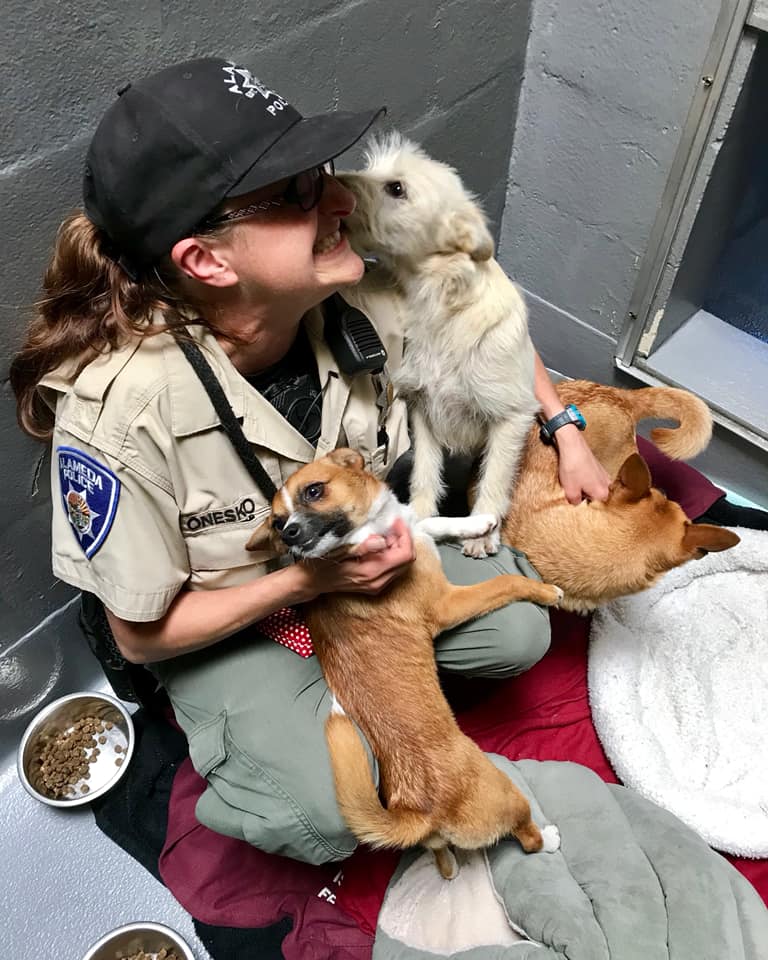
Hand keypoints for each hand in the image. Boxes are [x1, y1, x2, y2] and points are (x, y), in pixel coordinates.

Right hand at [298, 518, 415, 597]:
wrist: (311, 582)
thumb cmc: (321, 564)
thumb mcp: (337, 550)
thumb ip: (361, 547)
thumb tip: (381, 540)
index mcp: (371, 572)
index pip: (404, 554)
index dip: (405, 535)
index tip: (395, 521)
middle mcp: (378, 582)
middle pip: (407, 560)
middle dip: (403, 539)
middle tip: (391, 525)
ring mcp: (378, 585)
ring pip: (402, 564)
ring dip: (398, 546)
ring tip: (385, 533)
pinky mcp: (375, 585)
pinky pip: (394, 568)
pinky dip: (392, 554)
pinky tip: (380, 544)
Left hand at [554, 425, 610, 504]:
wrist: (572, 446)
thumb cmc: (573, 468)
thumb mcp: (570, 491)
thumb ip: (575, 502)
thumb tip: (577, 503)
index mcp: (602, 493)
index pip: (594, 506)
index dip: (583, 503)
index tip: (575, 500)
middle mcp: (607, 484)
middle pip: (594, 496)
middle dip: (584, 494)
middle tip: (572, 491)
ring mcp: (604, 474)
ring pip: (593, 486)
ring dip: (583, 485)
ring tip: (573, 481)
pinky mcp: (598, 466)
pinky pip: (591, 477)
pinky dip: (583, 477)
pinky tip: (575, 474)